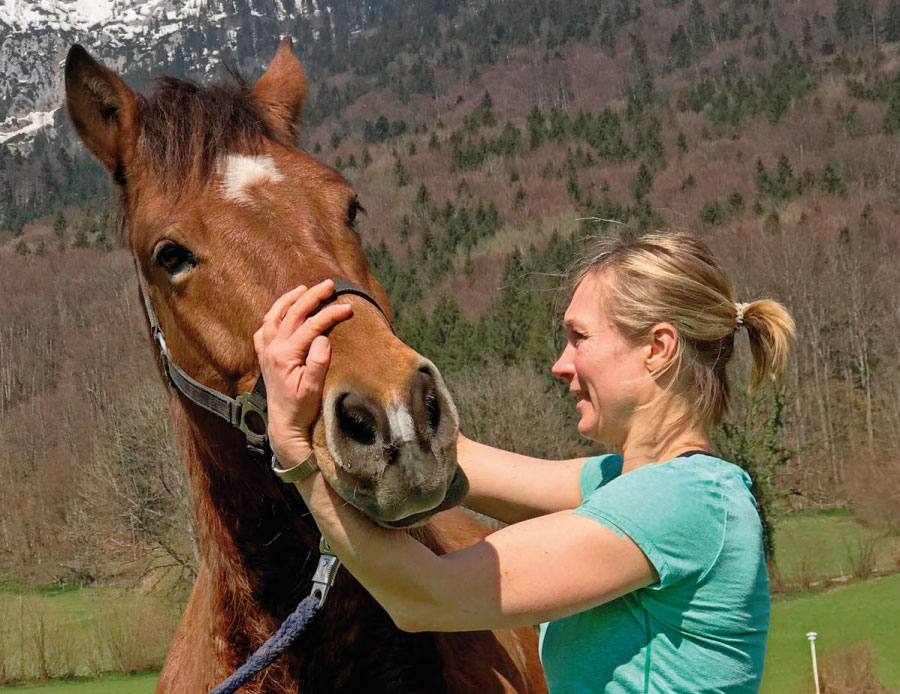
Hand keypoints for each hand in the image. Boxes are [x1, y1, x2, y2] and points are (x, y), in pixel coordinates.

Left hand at [253, 279, 353, 467]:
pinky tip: (280, 313)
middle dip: (312, 296)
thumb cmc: (301, 408)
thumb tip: (323, 337)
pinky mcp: (265, 358)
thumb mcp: (314, 388)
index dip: (330, 314)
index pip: (311, 326)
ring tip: (303, 288)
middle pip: (292, 314)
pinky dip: (272, 317)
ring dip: (288, 300)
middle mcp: (272, 349)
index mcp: (285, 355)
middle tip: (328, 284)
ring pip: (274, 317)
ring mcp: (266, 352)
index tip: (348, 308)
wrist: (284, 426)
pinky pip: (263, 331)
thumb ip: (318, 362)